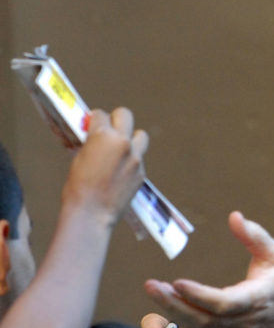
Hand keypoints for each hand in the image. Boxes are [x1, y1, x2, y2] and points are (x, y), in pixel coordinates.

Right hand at [62, 107, 147, 225]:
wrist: (92, 213)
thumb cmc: (78, 187)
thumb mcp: (79, 157)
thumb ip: (92, 143)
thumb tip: (96, 137)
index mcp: (103, 136)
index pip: (101, 114)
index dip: (95, 120)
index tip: (92, 125)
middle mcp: (123, 142)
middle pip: (125, 115)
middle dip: (115, 120)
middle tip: (109, 130)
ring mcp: (135, 157)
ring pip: (141, 135)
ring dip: (131, 138)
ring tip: (120, 148)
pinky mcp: (141, 172)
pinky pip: (139, 158)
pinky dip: (131, 160)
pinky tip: (121, 170)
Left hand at [145, 211, 273, 327]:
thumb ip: (255, 236)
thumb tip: (234, 216)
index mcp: (257, 300)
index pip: (223, 303)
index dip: (199, 295)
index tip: (176, 282)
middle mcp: (242, 322)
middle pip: (202, 319)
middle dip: (174, 304)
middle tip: (151, 286)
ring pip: (197, 327)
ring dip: (172, 309)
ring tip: (153, 288)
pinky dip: (179, 318)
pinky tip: (164, 300)